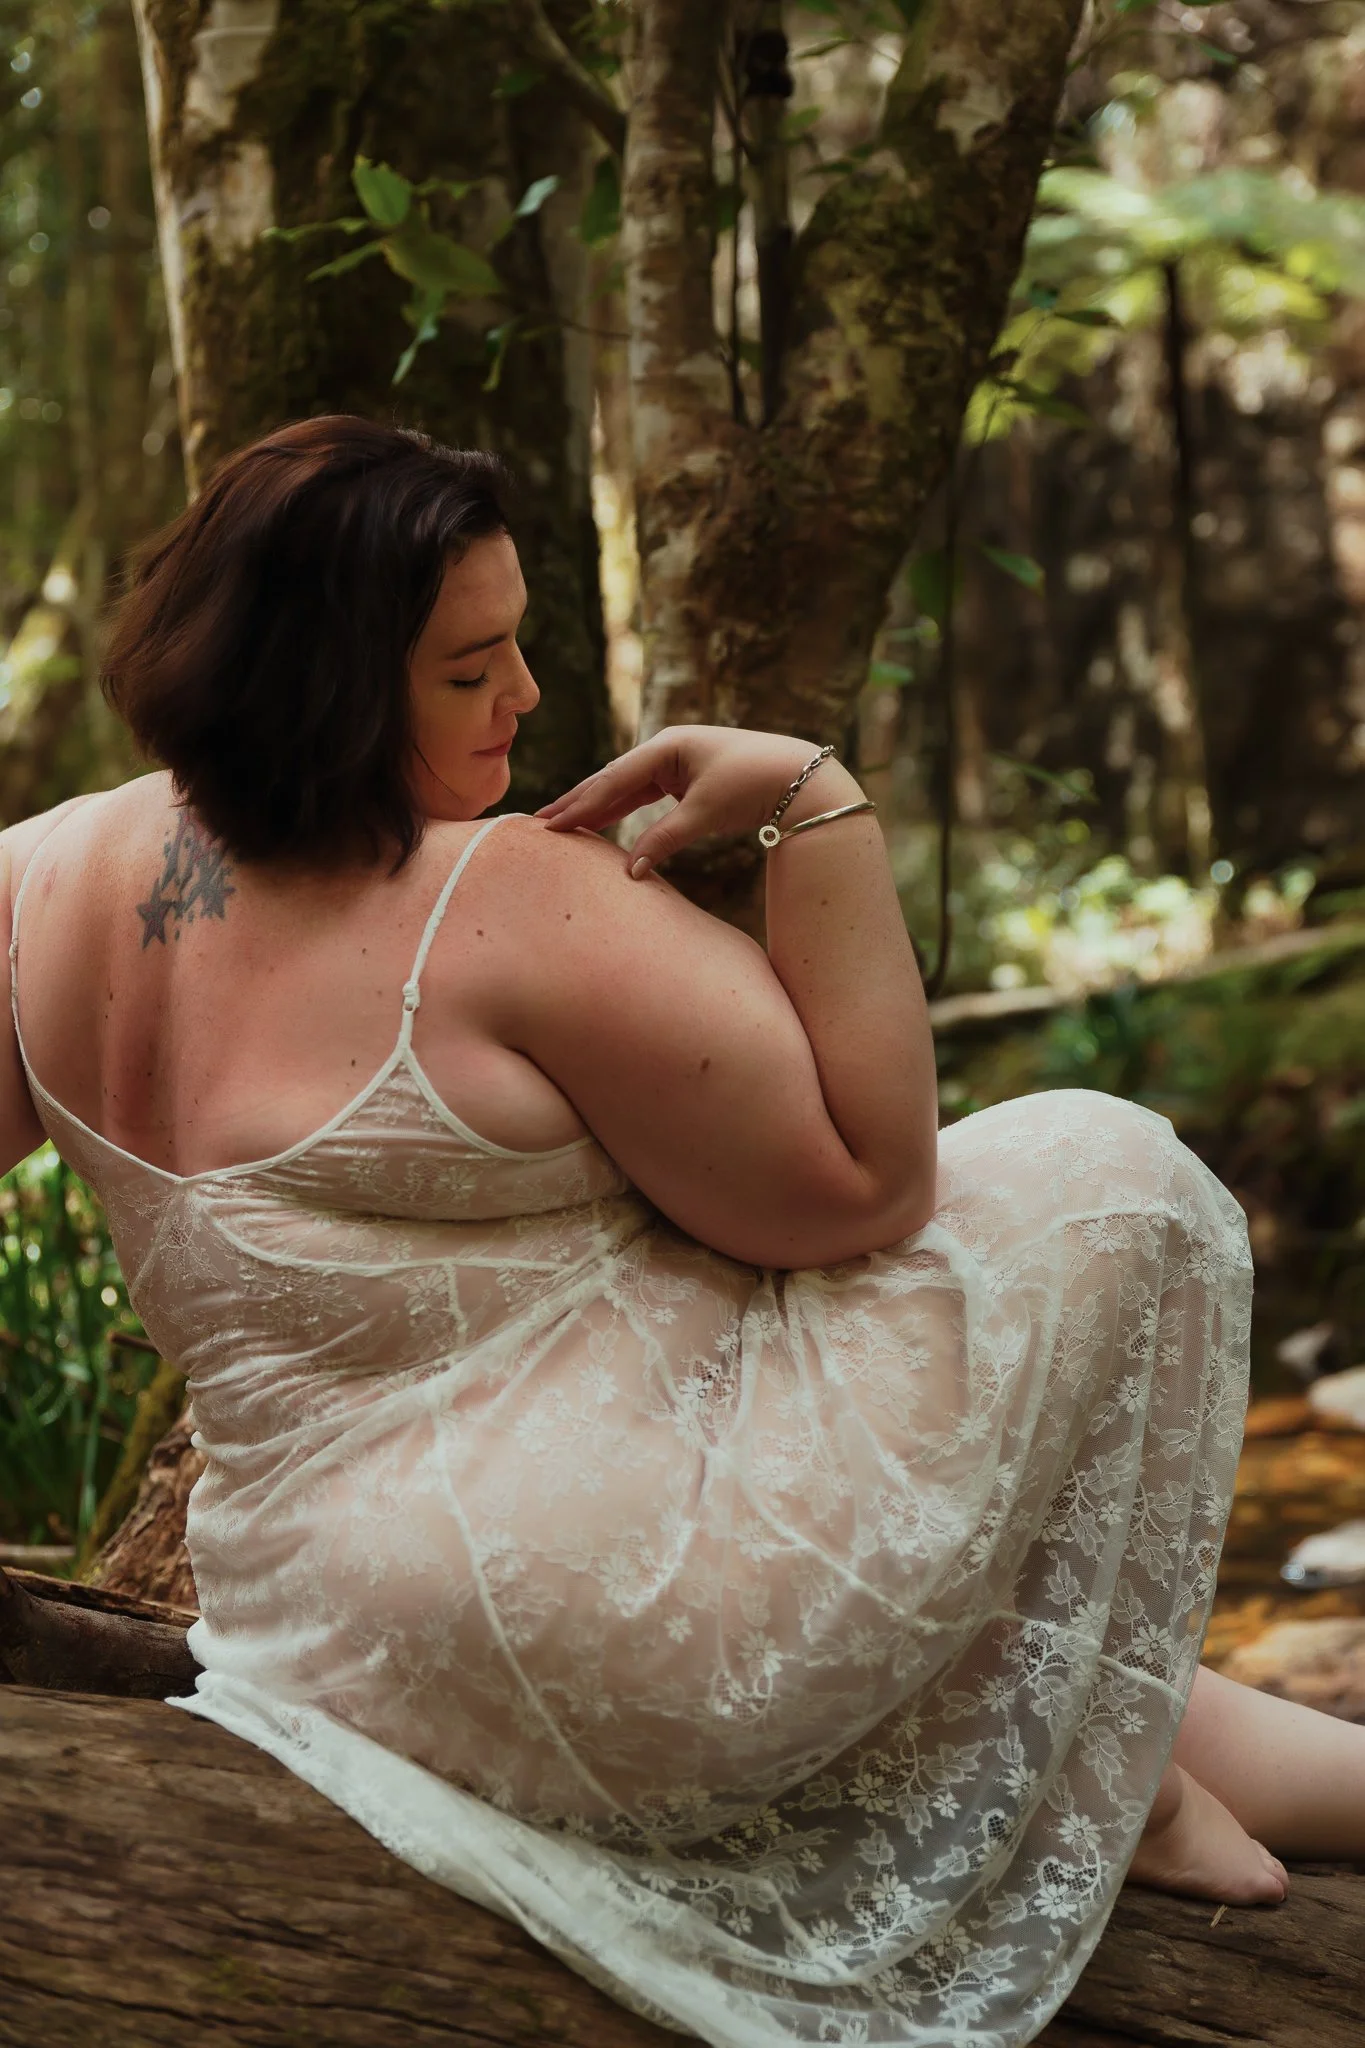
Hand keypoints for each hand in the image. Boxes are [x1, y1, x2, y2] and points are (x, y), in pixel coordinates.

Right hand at [534, 727, 831, 876]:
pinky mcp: (686, 778)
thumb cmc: (753, 786)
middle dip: (578, 801)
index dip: (580, 804)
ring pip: (626, 787)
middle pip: (612, 778)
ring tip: (563, 822)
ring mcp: (675, 762)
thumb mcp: (705, 814)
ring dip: (597, 806)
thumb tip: (630, 871)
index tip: (551, 824)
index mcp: (667, 746)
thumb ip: (664, 841)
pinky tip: (602, 821)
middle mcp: (667, 749)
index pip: (613, 779)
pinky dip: (622, 808)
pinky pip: (645, 794)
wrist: (798, 776)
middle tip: (541, 822)